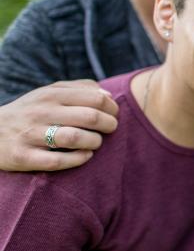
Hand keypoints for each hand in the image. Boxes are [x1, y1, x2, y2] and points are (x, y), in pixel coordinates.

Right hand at [0, 80, 118, 171]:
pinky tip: (85, 156)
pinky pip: (58, 161)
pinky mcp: (23, 157)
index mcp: (51, 95)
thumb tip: (107, 94)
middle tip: (111, 129)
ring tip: (96, 142)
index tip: (114, 114)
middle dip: (109, 125)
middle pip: (90, 117)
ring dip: (94, 142)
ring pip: (75, 138)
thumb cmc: (29, 112)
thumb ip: (78, 89)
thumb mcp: (48, 93)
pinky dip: (78, 159)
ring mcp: (31, 135)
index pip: (95, 98)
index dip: (112, 108)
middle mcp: (41, 113)